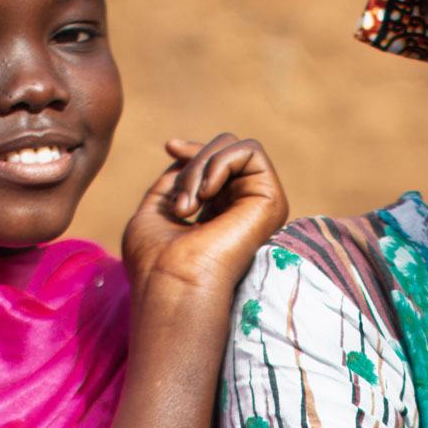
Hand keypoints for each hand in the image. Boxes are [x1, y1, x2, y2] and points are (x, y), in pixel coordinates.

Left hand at [121, 133, 287, 304]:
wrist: (172, 281)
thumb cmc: (156, 260)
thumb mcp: (155, 212)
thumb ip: (173, 182)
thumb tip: (185, 153)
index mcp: (219, 216)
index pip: (214, 166)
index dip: (194, 150)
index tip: (170, 146)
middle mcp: (243, 210)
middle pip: (223, 152)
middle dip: (193, 163)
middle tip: (179, 206)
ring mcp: (259, 206)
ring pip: (234, 149)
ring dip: (201, 166)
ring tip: (187, 206)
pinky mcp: (272, 200)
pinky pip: (250, 151)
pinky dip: (221, 161)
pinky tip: (206, 193)